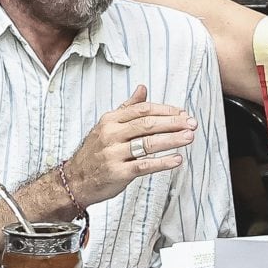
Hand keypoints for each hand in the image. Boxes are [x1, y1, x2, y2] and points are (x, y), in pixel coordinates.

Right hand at [63, 87, 196, 206]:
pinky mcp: (118, 172)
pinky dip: (162, 162)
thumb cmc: (95, 152)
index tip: (182, 113)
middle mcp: (111, 134)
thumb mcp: (107, 125)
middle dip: (172, 123)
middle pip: (147, 124)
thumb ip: (127, 108)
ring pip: (148, 143)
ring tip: (189, 137)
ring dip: (172, 140)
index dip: (165, 110)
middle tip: (191, 124)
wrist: (75, 179)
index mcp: (110, 120)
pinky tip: (176, 159)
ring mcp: (113, 153)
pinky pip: (144, 165)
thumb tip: (143, 88)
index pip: (142, 110)